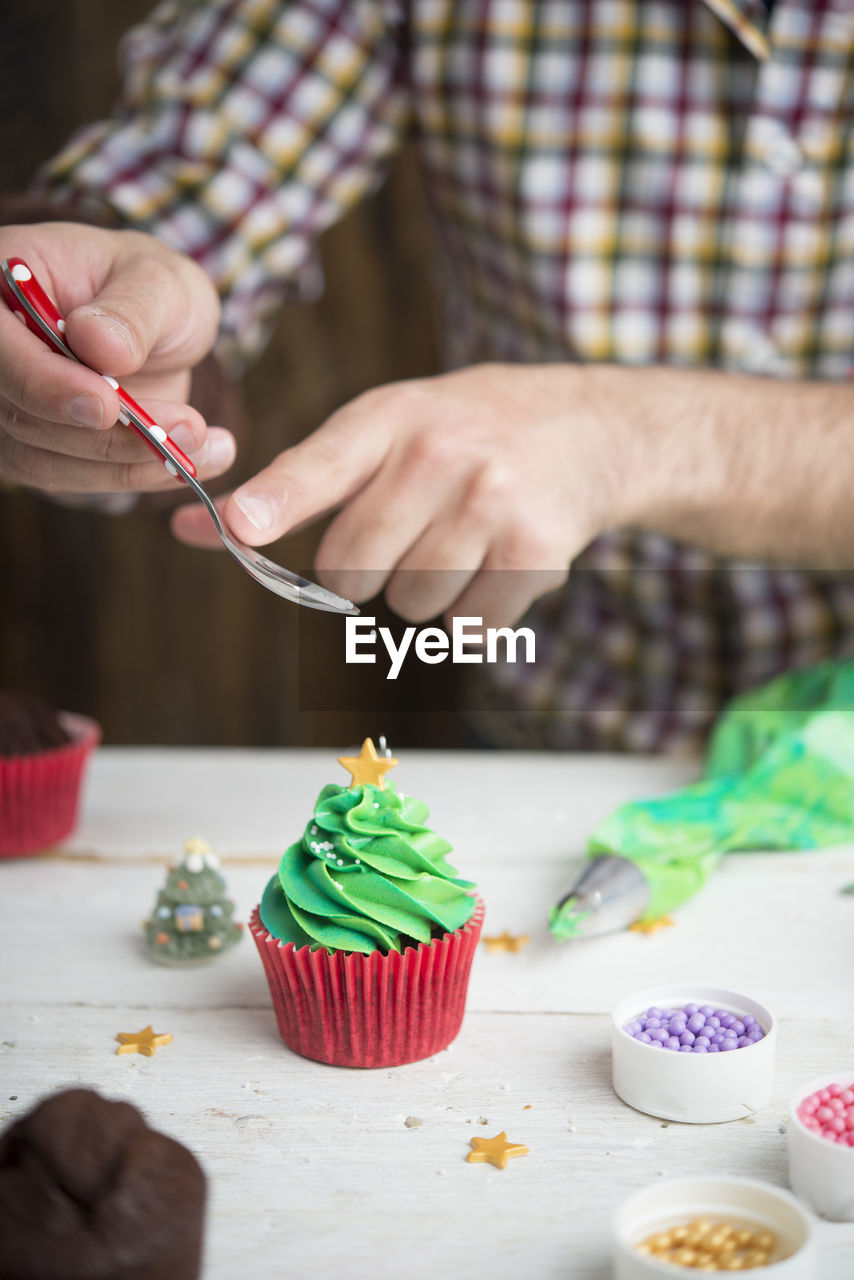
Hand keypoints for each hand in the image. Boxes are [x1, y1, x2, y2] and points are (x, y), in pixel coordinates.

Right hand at [0, 222, 235, 492]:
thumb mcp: (159, 280)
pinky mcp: (36, 448)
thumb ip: (132, 309)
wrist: (157, 326)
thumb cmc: (152, 289)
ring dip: (128, 464)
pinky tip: (189, 464)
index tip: (106, 405)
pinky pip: (73, 477)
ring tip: (204, 445)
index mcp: (0, 287)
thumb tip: (98, 344)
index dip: (44, 383)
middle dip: (106, 435)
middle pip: (19, 413)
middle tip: (189, 429)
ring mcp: (9, 404)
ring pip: (44, 458)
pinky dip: (134, 476)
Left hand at [172, 363, 629, 625]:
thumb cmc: (469, 434)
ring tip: (465, 539)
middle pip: (352, 569)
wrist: (592, 429)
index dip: (275, 501)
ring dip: (427, 591)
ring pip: (409, 606)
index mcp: (391, 417)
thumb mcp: (391, 427)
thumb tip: (198, 530)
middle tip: (414, 529)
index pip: (321, 464)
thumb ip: (301, 481)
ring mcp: (491, 502)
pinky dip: (476, 613)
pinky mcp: (534, 552)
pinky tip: (500, 561)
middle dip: (370, 569)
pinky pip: (466, 628)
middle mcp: (440, 454)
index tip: (240, 526)